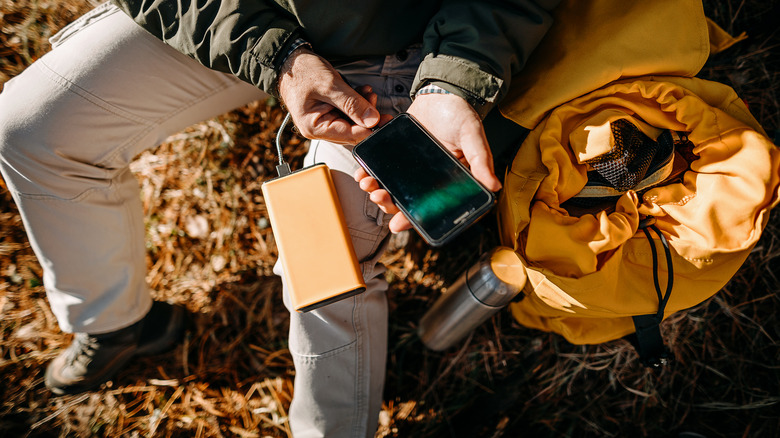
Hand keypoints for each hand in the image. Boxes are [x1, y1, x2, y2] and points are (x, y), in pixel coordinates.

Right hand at [277, 47, 381, 144]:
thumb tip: (372, 121)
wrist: (289, 60)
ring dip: (363, 108)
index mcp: (315, 127)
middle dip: (367, 117)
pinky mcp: (328, 113)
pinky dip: (356, 104)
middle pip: (352, 131)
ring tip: (368, 92)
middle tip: (375, 99)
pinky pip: (347, 114)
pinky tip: (362, 92)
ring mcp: (323, 122)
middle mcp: (318, 129)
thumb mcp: (330, 85)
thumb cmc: (302, 71)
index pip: (350, 135)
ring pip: (352, 122)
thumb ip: (352, 104)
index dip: (370, 129)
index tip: (385, 119)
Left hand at [354, 93, 501, 232]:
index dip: (413, 221)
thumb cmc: (461, 115)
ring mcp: (409, 169)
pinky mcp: (395, 156)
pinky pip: (380, 169)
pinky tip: (361, 172)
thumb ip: (480, 160)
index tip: (397, 225)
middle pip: (405, 203)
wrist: (441, 93)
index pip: (430, 210)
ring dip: (376, 191)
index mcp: (447, 183)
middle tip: (379, 196)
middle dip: (388, 204)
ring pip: (390, 189)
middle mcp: (427, 181)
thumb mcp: (472, 136)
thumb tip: (493, 186)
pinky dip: (368, 173)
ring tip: (367, 184)